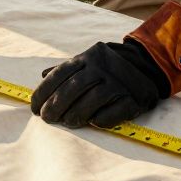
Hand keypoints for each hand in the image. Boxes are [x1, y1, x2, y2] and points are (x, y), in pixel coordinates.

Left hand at [30, 40, 167, 128]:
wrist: (146, 66)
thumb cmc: (108, 67)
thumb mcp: (88, 61)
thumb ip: (66, 68)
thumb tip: (42, 75)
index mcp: (88, 57)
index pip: (60, 74)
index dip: (44, 91)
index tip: (34, 107)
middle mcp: (102, 68)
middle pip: (74, 88)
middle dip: (56, 105)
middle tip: (47, 118)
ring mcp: (119, 82)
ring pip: (92, 100)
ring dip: (76, 114)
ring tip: (67, 122)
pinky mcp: (133, 98)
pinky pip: (114, 112)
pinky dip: (101, 119)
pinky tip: (92, 123)